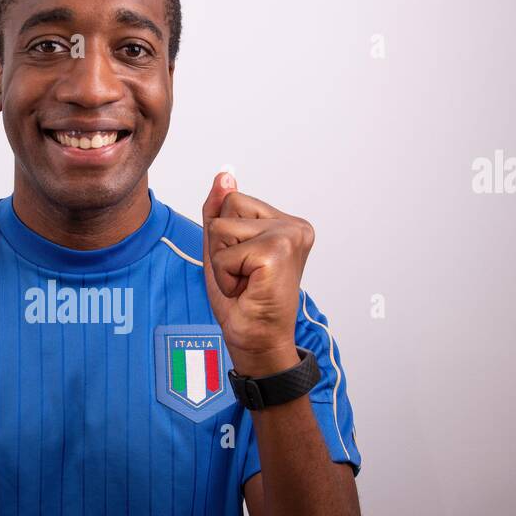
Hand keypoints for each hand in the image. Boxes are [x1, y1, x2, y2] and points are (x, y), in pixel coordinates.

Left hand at [201, 171, 311, 375]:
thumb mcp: (222, 248)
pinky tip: (247, 289)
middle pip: (227, 205)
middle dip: (221, 245)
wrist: (257, 340)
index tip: (245, 266)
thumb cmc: (243, 301)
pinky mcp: (278, 250)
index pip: (232, 199)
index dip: (224, 237)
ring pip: (222, 227)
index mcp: (286, 222)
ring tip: (245, 282)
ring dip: (222, 262)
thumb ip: (221, 210)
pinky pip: (225, 250)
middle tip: (243, 275)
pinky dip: (225, 274)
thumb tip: (224, 175)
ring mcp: (289, 235)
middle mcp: (294, 225)